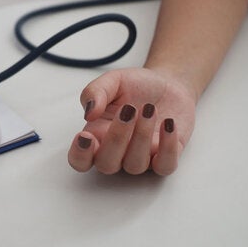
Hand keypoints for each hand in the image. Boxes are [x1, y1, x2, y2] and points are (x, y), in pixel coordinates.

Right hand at [67, 67, 195, 175]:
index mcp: (97, 135)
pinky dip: (167, 147)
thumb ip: (95, 92)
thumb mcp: (113, 80)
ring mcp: (141, 158)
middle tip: (128, 110)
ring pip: (135, 165)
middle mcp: (117, 152)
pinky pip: (165, 166)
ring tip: (150, 109)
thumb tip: (89, 112)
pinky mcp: (165, 158)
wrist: (168, 85)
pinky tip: (168, 123)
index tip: (86, 136)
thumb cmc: (136, 86)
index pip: (81, 160)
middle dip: (116, 138)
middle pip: (107, 164)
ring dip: (142, 136)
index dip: (79, 155)